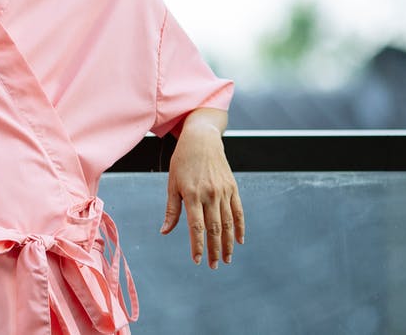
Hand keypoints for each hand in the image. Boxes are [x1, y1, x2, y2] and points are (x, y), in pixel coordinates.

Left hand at [160, 109, 244, 268]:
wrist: (201, 139)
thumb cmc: (182, 162)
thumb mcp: (172, 184)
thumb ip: (171, 209)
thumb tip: (165, 231)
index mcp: (192, 194)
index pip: (196, 227)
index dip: (197, 245)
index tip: (196, 260)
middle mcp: (210, 194)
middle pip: (214, 228)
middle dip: (214, 249)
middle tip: (214, 266)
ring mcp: (223, 191)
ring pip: (228, 223)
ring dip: (228, 243)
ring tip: (227, 258)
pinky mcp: (233, 188)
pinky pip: (239, 211)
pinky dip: (240, 227)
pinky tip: (240, 241)